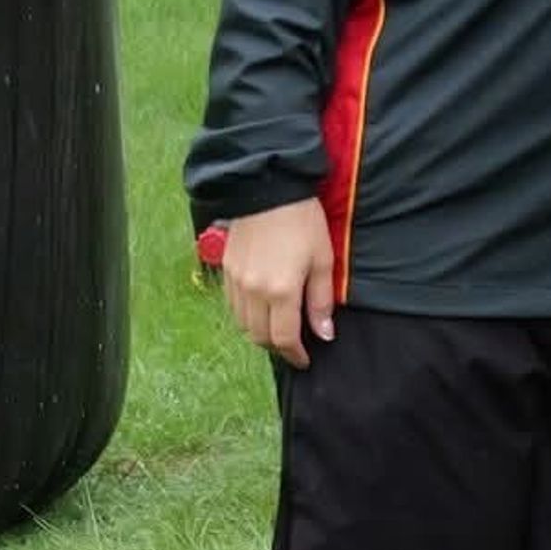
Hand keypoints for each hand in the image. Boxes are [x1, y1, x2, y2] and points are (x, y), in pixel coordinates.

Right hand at [220, 198, 336, 365]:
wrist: (268, 189)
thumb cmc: (303, 222)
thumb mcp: (323, 259)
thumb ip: (321, 300)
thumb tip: (323, 334)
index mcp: (281, 291)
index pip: (284, 338)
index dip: (295, 354)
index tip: (305, 360)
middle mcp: (254, 292)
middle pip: (260, 336)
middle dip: (277, 347)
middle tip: (294, 345)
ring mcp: (236, 282)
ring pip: (243, 325)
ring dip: (260, 333)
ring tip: (278, 329)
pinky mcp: (226, 271)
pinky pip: (233, 307)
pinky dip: (246, 317)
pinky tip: (260, 310)